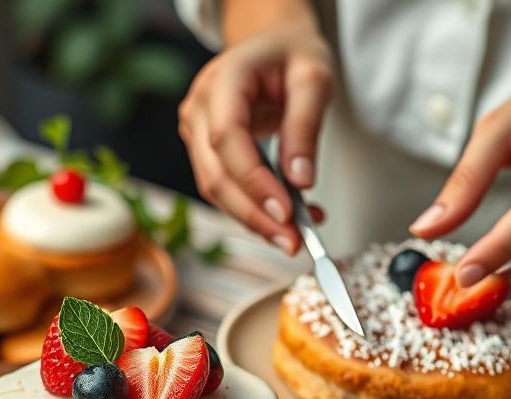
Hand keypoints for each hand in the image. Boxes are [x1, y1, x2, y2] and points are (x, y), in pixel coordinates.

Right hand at [179, 19, 332, 253]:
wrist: (272, 44)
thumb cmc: (292, 54)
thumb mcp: (314, 79)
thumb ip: (306, 127)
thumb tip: (300, 181)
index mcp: (222, 81)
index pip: (227, 139)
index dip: (253, 181)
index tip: (285, 212)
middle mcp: (198, 107)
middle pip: (215, 174)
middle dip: (253, 215)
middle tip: (292, 241)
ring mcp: (196, 130)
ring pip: (216, 188)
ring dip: (254, 219)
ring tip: (295, 235)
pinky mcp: (204, 149)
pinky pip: (225, 186)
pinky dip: (254, 208)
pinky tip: (286, 219)